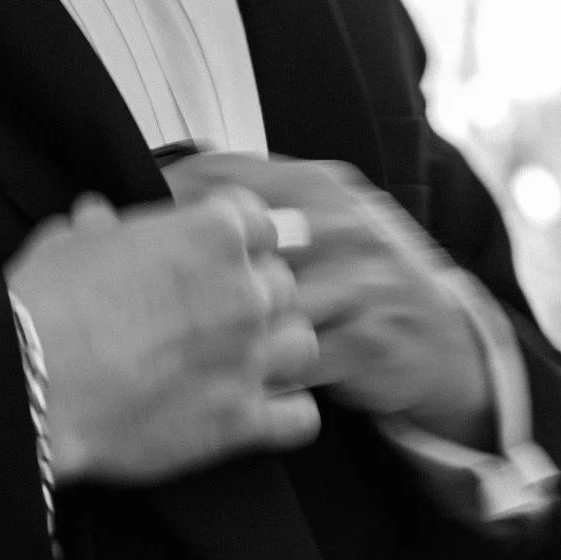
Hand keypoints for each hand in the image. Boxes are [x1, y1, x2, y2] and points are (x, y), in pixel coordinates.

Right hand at [6, 191, 321, 483]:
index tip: (215, 262)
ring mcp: (249, 356)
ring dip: (277, 355)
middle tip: (214, 321)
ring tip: (239, 366)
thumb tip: (95, 218)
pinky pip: (301, 418)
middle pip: (283, 286)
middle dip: (253, 300)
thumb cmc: (46, 308)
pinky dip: (284, 418)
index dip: (237, 244)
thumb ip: (99, 228)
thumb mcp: (70, 244)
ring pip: (302, 347)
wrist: (33, 382)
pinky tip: (255, 416)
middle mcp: (244, 290)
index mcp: (212, 233)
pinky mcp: (242, 420)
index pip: (261, 224)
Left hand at [167, 154, 490, 434]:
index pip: (223, 176)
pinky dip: (253, 375)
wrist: (442, 337)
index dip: (164, 203)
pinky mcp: (367, 342)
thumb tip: (160, 189)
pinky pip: (293, 361)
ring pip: (262, 304)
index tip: (118, 229)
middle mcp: (340, 226)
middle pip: (235, 241)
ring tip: (169, 346)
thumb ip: (254, 202)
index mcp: (318, 185)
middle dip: (179, 270)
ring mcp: (358, 284)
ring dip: (211, 329)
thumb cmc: (359, 279)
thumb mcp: (318, 221)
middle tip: (135, 297)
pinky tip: (218, 383)